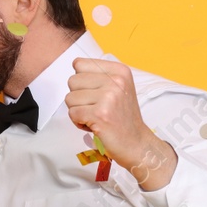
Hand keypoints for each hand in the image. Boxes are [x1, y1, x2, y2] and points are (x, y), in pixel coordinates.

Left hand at [65, 58, 172, 178]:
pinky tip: (94, 125)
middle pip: (72, 81)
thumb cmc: (122, 117)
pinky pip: (72, 113)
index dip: (81, 82)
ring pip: (69, 98)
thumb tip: (75, 64)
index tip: (96, 93)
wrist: (136, 143)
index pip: (79, 64)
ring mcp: (109, 97)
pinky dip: (79, 123)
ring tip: (96, 116)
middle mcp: (116, 80)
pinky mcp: (100, 114)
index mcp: (119, 70)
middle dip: (78, 97)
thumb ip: (98, 75)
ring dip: (78, 111)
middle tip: (96, 108)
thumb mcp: (117, 87)